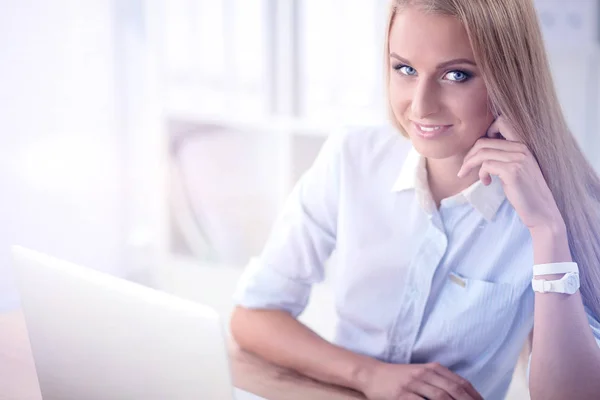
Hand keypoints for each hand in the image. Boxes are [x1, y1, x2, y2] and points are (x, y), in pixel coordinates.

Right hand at [360, 361, 482, 399]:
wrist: (372, 374)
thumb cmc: (399, 377)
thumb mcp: (421, 373)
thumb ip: (439, 381)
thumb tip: (460, 393)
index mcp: (432, 368)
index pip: (460, 382)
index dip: (474, 395)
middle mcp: (424, 374)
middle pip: (453, 390)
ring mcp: (413, 384)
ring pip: (441, 397)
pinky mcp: (402, 395)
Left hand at [457, 115, 563, 230]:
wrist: (542, 210)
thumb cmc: (526, 191)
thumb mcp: (516, 168)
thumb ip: (504, 156)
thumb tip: (480, 151)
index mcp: (524, 145)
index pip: (502, 123)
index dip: (485, 133)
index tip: (479, 150)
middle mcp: (522, 148)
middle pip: (484, 141)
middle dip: (469, 154)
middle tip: (465, 167)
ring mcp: (518, 159)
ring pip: (482, 152)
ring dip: (469, 164)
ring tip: (466, 174)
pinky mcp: (513, 171)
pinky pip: (486, 166)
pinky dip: (481, 174)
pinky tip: (486, 183)